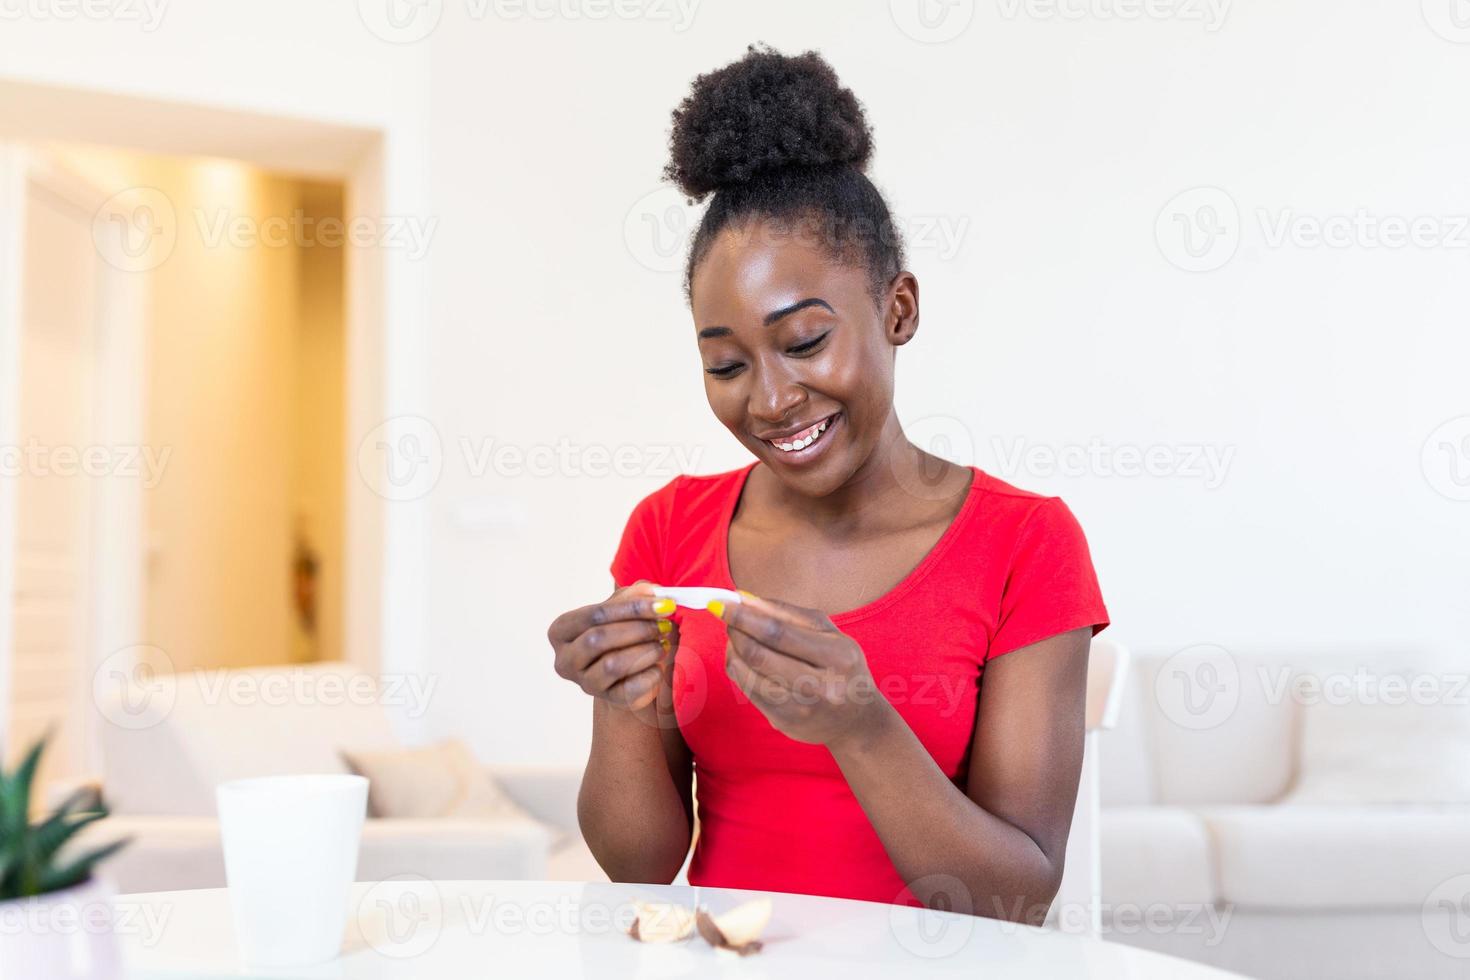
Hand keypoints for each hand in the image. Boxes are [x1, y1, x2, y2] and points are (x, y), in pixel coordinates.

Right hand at [548, 581, 678, 713]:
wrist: (627, 673)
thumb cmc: (622, 633)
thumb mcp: (623, 608)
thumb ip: (633, 595)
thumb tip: (649, 590)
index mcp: (562, 630)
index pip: (594, 614)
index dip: (631, 608)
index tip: (663, 604)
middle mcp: (565, 659)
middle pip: (598, 639)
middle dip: (637, 629)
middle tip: (664, 625)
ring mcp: (584, 683)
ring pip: (612, 665)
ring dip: (645, 651)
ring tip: (662, 645)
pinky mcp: (607, 700)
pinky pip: (630, 689)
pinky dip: (650, 675)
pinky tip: (657, 666)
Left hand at [714, 592, 887, 747]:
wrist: (857, 720)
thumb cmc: (841, 665)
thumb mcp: (827, 632)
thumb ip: (787, 613)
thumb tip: (743, 599)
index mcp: (837, 656)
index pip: (779, 633)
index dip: (745, 617)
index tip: (722, 602)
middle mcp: (820, 687)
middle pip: (759, 656)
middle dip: (735, 630)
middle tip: (725, 614)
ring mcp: (800, 709)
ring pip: (747, 674)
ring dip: (732, 649)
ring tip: (736, 634)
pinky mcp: (784, 722)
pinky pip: (747, 690)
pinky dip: (738, 667)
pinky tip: (743, 656)